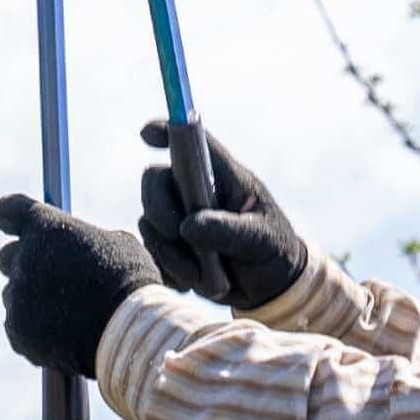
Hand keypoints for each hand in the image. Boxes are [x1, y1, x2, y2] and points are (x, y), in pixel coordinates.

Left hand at [0, 195, 160, 378]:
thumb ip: (84, 240)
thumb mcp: (116, 244)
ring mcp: (18, 298)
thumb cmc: (130, 281)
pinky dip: (35, 329)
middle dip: (25, 262)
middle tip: (49, 274)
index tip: (13, 224)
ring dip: (32, 299)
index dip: (10, 217)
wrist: (129, 332)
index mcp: (45, 227)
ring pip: (15, 294)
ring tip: (69, 312)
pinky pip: (18, 326)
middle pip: (7, 256)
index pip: (8, 210)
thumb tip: (78, 247)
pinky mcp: (17, 332)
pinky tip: (65, 333)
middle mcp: (24, 258)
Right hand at [139, 122, 306, 310]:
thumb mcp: (260, 240)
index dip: (167, 131)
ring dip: (170, 252)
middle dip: (159, 207)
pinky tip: (194, 282)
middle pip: (156, 180)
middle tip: (176, 233)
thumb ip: (228, 231)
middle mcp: (195, 191)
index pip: (192, 142)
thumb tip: (188, 227)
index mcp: (222, 176)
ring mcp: (180, 218)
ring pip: (149, 222)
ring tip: (202, 275)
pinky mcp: (171, 247)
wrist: (271, 288)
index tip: (145, 134)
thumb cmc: (273, 251)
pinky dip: (169, 270)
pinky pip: (152, 253)